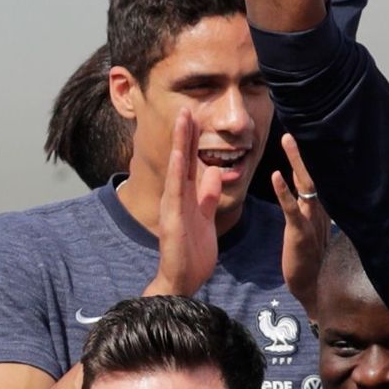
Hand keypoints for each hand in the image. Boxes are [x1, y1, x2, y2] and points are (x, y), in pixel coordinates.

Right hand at [146, 110, 221, 296]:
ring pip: (177, 169)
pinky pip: (176, 193)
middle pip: (181, 160)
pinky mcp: (173, 220)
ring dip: (180, 144)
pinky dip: (177, 173)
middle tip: (186, 108)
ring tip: (183, 120)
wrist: (182, 280)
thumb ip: (209, 195)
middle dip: (184, 134)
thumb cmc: (193, 252)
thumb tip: (215, 171)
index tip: (194, 117)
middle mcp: (177, 198)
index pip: (190, 163)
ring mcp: (173, 207)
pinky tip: (178, 156)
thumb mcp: (207, 217)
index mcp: (187, 197)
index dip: (192, 140)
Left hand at [270, 135, 328, 313]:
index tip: (303, 130)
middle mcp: (319, 209)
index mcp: (320, 207)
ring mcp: (311, 219)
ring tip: (288, 139)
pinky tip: (275, 175)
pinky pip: (291, 208)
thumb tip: (303, 184)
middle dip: (304, 149)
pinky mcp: (300, 232)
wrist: (313, 288)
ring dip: (296, 160)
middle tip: (294, 125)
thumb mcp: (308, 227)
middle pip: (314, 172)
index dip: (309, 153)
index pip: (316, 174)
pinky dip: (283, 191)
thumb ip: (306, 204)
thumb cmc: (308, 259)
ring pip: (305, 184)